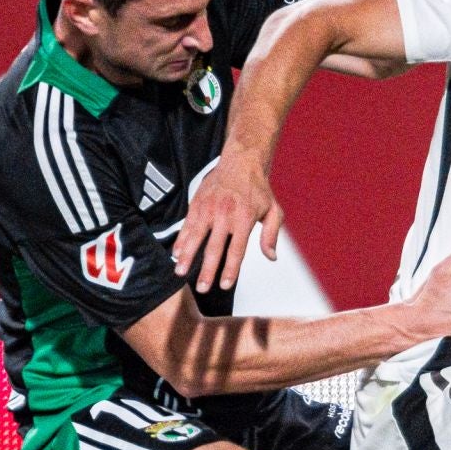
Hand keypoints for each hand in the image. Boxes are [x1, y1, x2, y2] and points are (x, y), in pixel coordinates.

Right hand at [173, 155, 280, 290]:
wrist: (241, 161)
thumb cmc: (258, 189)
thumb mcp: (273, 210)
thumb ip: (271, 235)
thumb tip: (271, 257)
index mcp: (244, 218)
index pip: (236, 250)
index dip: (230, 269)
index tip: (225, 285)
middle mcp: (225, 214)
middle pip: (214, 248)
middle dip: (206, 270)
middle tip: (202, 288)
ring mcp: (209, 208)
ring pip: (195, 237)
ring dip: (187, 256)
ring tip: (179, 272)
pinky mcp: (197, 203)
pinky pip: (187, 225)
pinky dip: (181, 240)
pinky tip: (177, 253)